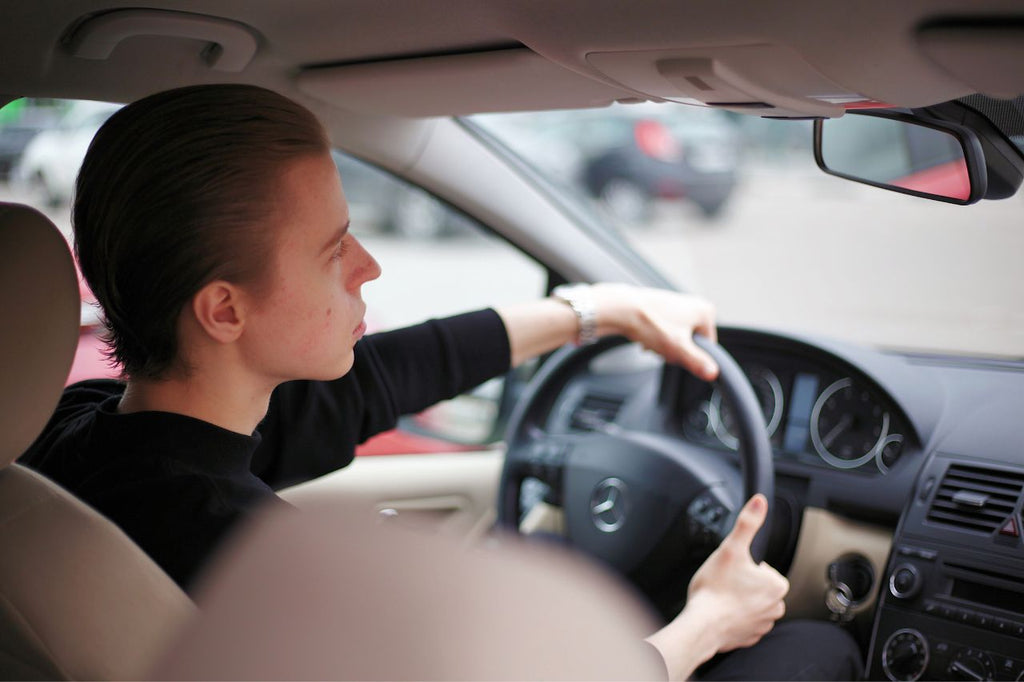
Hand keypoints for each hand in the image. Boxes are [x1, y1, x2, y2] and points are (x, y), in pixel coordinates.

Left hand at [590, 284, 718, 380]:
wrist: (621, 308)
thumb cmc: (650, 323)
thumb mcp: (677, 348)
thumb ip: (697, 361)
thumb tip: (713, 373)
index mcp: (705, 311)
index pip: (708, 346)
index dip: (690, 354)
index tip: (676, 352)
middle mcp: (694, 303)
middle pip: (690, 341)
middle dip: (675, 348)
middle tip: (661, 346)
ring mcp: (677, 303)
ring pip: (675, 336)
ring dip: (663, 343)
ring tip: (650, 341)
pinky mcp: (662, 305)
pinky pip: (664, 328)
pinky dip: (655, 335)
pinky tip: (644, 336)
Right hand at [645, 494, 788, 679]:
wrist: (702, 625)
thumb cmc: (715, 589)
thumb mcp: (731, 548)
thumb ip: (747, 523)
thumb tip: (759, 502)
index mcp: (776, 585)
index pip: (765, 569)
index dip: (746, 566)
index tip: (733, 569)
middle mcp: (775, 607)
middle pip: (760, 586)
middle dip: (744, 583)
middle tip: (725, 582)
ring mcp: (762, 625)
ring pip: (753, 605)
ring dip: (740, 601)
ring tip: (722, 597)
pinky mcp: (749, 638)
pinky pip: (744, 623)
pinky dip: (734, 618)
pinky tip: (720, 611)